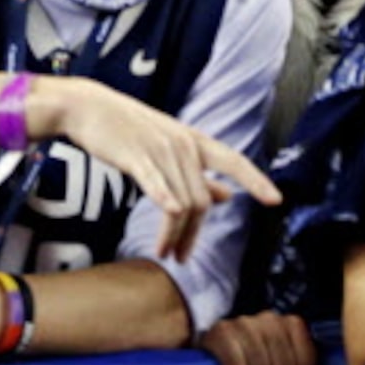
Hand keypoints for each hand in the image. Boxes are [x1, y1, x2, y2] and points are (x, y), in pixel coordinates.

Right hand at [39, 76, 280, 262]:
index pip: (234, 161)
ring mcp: (160, 151)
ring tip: (164, 252)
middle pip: (203, 200)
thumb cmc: (127, 128)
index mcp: (193, 140)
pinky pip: (159, 189)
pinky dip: (167, 208)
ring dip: (175, 235)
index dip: (256, 180)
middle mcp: (183, 144)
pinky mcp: (137, 158)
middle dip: (195, 235)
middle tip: (182, 257)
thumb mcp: (167, 145)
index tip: (276, 200)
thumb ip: (197, 171)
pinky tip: (166, 230)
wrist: (89, 107)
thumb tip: (227, 196)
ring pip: (182, 203)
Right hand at [202, 309, 320, 364]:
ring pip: (261, 363)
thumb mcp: (282, 357)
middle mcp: (269, 318)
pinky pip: (235, 360)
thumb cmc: (257, 358)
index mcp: (291, 323)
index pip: (306, 357)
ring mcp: (244, 322)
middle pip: (284, 362)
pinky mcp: (222, 330)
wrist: (219, 343)